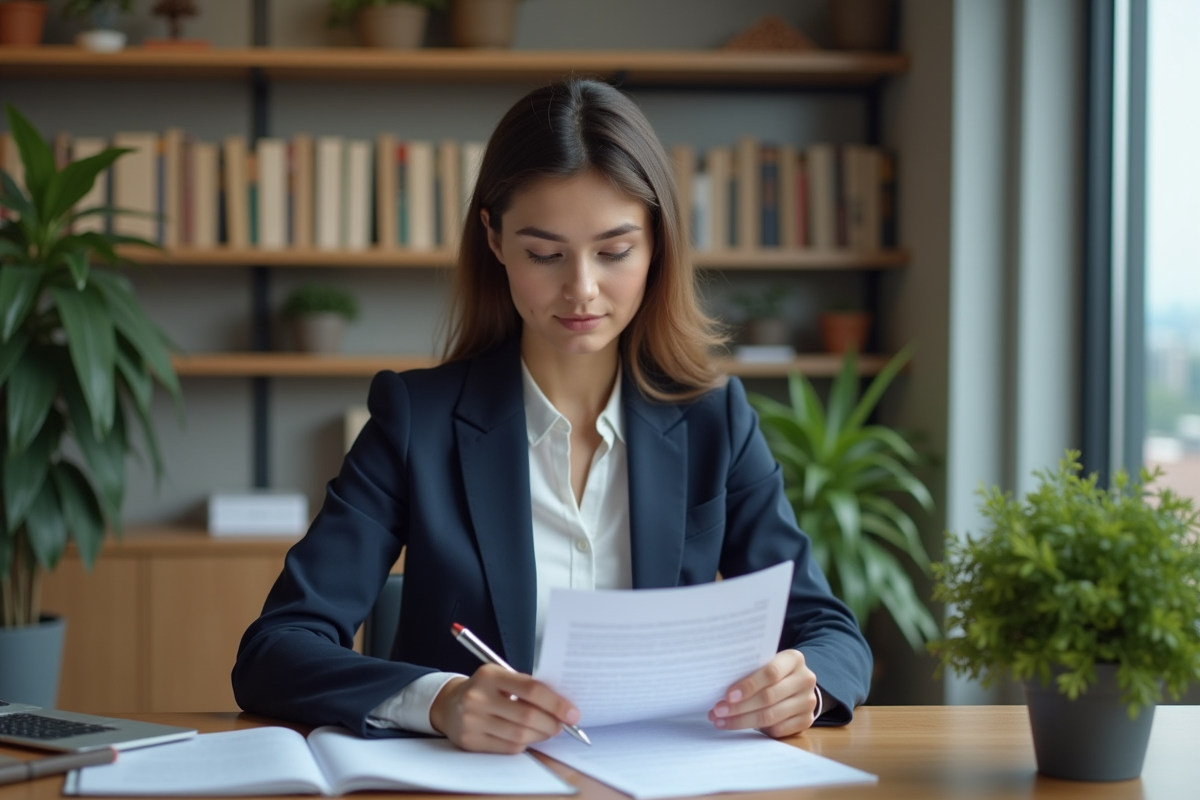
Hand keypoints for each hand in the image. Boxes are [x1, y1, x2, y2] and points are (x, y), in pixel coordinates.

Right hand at [429, 664, 581, 752]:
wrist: (449, 704)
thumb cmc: (485, 689)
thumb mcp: (501, 677)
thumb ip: (527, 686)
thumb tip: (561, 705)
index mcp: (490, 675)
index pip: (531, 689)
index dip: (556, 703)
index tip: (572, 713)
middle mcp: (478, 697)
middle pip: (527, 715)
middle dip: (551, 723)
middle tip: (562, 725)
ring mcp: (472, 721)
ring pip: (519, 735)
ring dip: (540, 735)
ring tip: (548, 730)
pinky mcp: (470, 741)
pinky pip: (507, 747)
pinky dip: (524, 744)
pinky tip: (528, 737)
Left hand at [708, 649, 818, 737]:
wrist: (798, 684)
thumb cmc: (774, 672)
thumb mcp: (766, 663)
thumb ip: (750, 671)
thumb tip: (719, 690)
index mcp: (793, 659)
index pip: (771, 672)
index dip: (748, 685)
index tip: (728, 696)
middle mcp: (805, 679)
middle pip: (769, 697)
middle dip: (739, 707)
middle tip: (717, 711)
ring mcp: (808, 701)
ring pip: (771, 716)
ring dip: (742, 721)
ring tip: (721, 721)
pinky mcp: (807, 721)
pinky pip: (778, 729)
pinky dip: (756, 731)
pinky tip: (738, 727)